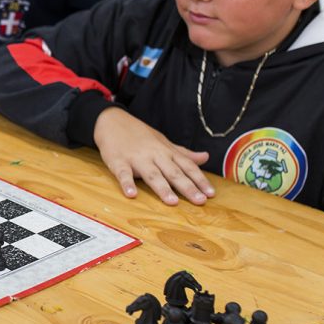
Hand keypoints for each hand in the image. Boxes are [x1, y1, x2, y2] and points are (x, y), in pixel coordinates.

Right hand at [93, 107, 214, 205]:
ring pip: (152, 174)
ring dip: (162, 188)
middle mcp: (155, 154)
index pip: (187, 166)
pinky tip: (131, 194)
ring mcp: (136, 158)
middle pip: (173, 172)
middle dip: (188, 187)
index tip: (211, 194)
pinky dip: (127, 183)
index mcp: (167, 151)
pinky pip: (123, 174)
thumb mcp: (164, 142)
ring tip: (172, 202)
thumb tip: (206, 158)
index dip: (200, 180)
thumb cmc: (140, 135)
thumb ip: (184, 153)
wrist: (112, 122)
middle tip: (200, 201)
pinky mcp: (118, 161)